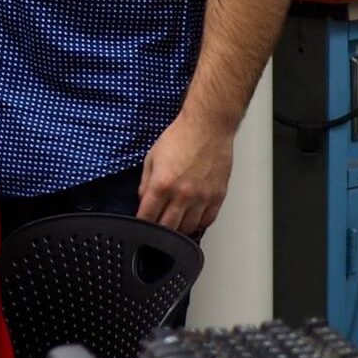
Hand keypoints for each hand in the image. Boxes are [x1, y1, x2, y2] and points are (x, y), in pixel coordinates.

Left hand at [137, 112, 234, 234]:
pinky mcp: (218, 197)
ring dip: (178, 229)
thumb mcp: (151, 158)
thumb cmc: (179, 138)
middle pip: (168, 228)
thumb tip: (143, 201)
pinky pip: (207, 221)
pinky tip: (191, 219)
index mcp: (162, 184)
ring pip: (188, 227)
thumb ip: (145, 183)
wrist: (207, 127)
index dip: (141, 224)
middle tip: (156, 227)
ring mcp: (202, 198)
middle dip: (158, 230)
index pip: (148, 216)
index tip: (140, 226)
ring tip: (173, 224)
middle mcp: (183, 194)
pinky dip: (198, 224)